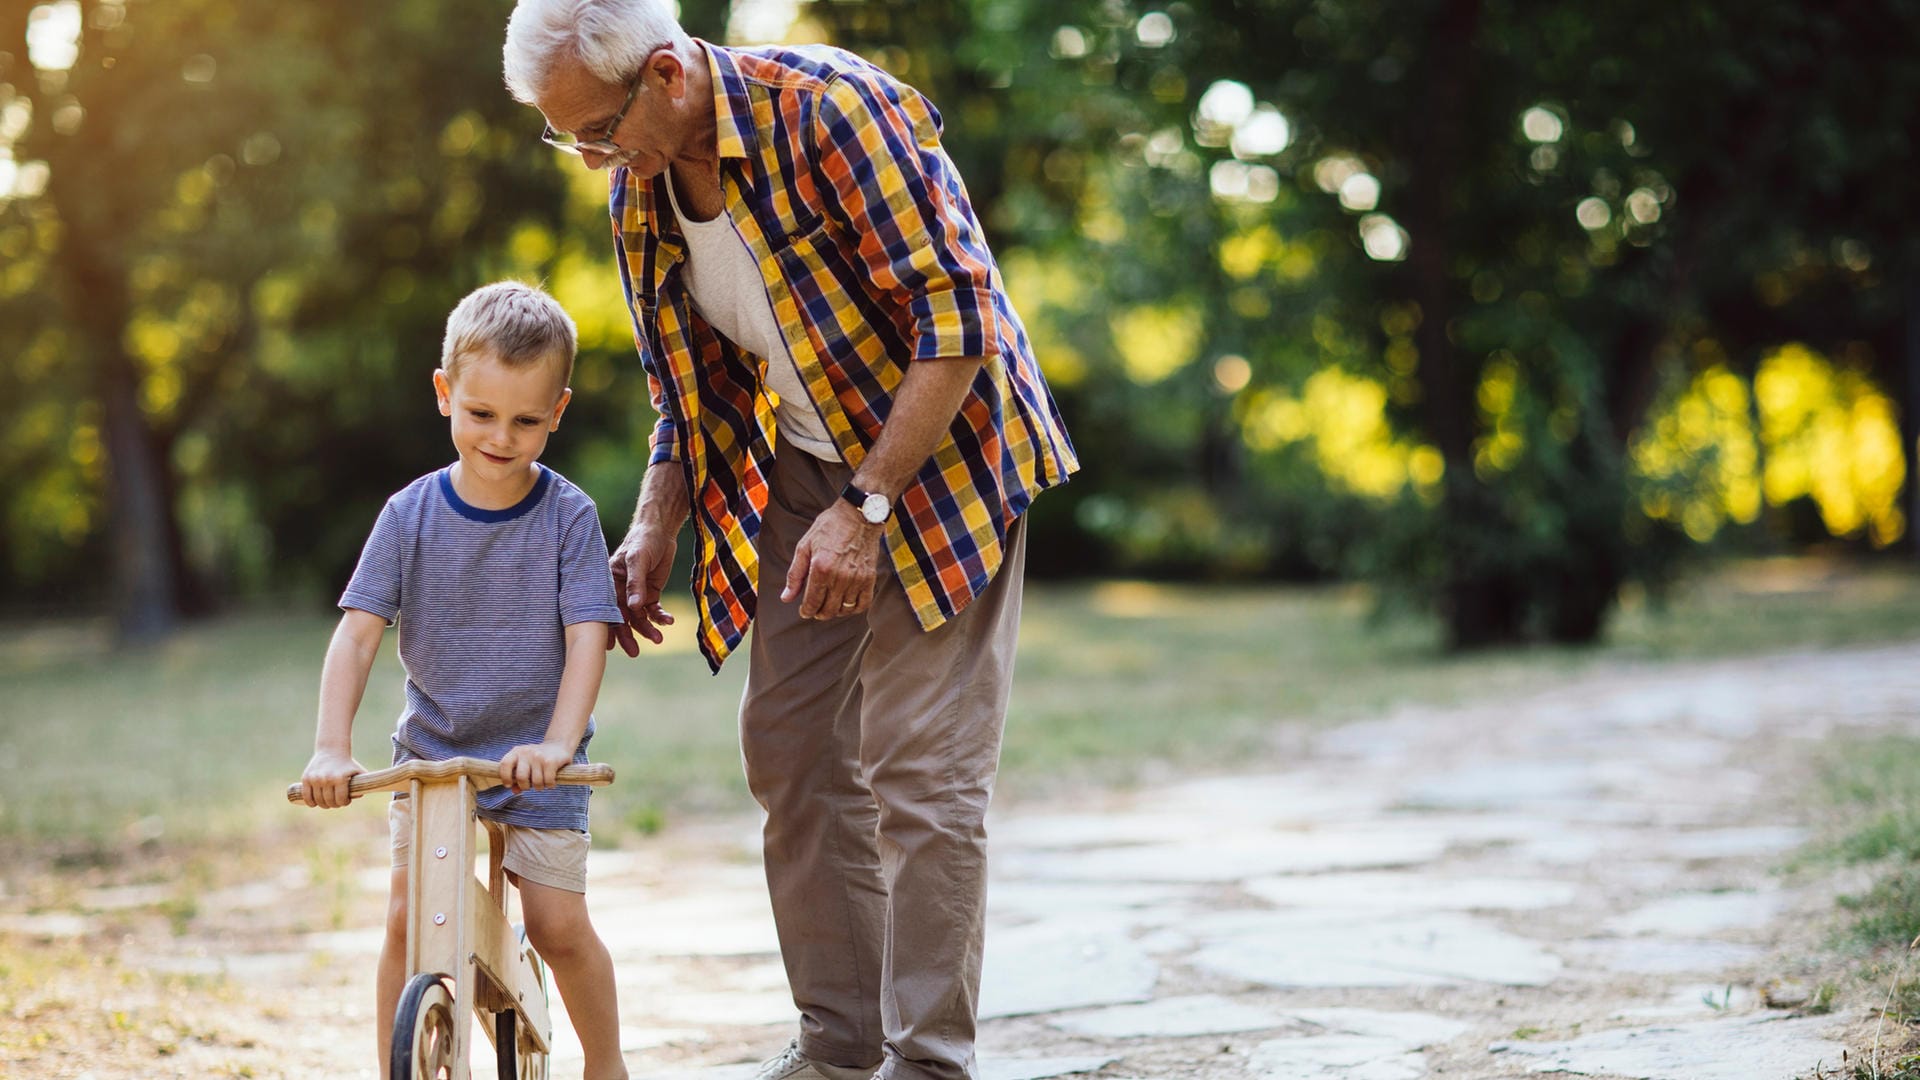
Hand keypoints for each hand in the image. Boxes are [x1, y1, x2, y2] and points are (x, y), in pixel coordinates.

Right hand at [300, 750, 365, 808]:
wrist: (332, 750)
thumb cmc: (347, 764)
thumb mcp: (358, 772)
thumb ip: (362, 784)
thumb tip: (358, 796)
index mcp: (339, 779)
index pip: (340, 800)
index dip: (344, 803)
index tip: (345, 801)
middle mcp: (326, 779)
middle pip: (329, 802)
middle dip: (334, 804)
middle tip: (337, 801)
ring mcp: (315, 779)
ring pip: (318, 801)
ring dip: (323, 804)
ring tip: (328, 802)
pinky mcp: (306, 778)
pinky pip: (306, 796)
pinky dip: (310, 802)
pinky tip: (315, 803)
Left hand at [499, 741, 573, 793]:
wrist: (558, 745)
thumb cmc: (538, 758)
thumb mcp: (525, 763)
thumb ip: (517, 777)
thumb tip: (515, 790)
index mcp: (516, 751)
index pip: (505, 764)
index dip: (505, 777)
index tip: (509, 784)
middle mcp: (527, 752)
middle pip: (521, 777)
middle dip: (525, 786)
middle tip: (530, 785)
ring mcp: (539, 756)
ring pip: (536, 782)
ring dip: (539, 787)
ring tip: (542, 783)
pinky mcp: (551, 761)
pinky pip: (548, 781)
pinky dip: (550, 785)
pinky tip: (551, 782)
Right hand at [609, 523, 676, 654]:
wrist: (661, 530)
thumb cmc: (643, 540)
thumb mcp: (637, 559)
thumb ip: (636, 583)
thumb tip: (634, 607)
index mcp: (608, 582)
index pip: (606, 608)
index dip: (607, 626)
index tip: (609, 645)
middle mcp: (620, 590)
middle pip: (622, 617)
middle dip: (628, 635)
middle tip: (634, 652)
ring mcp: (636, 593)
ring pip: (639, 617)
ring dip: (648, 629)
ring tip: (658, 639)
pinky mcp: (650, 593)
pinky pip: (654, 610)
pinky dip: (661, 617)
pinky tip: (668, 622)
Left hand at [781, 500, 882, 618]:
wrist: (859, 515)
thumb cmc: (830, 527)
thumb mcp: (805, 546)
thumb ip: (795, 574)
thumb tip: (786, 597)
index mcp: (821, 569)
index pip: (812, 602)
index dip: (806, 611)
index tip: (805, 611)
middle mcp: (839, 577)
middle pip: (828, 610)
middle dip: (819, 613)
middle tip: (816, 609)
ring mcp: (856, 579)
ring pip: (845, 609)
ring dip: (835, 611)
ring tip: (830, 605)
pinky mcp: (869, 577)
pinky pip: (863, 604)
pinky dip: (854, 608)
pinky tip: (847, 603)